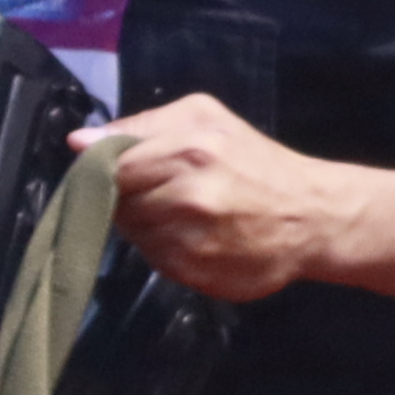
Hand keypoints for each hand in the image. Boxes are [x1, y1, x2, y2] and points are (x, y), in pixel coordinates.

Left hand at [88, 92, 375, 305]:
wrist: (313, 217)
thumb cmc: (256, 161)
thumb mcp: (206, 120)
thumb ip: (141, 126)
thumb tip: (81, 141)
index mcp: (188, 150)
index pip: (110, 166)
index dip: (104, 170)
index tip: (111, 171)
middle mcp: (187, 198)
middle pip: (117, 202)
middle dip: (127, 197)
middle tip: (158, 190)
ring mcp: (191, 241)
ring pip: (132, 234)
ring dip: (145, 224)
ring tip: (179, 213)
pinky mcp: (194, 275)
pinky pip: (155, 260)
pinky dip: (164, 249)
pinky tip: (192, 236)